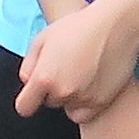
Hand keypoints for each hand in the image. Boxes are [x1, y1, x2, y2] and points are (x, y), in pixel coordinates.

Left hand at [12, 0, 138, 123]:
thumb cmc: (78, 27)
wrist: (114, 25)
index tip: (34, 93)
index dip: (28, 100)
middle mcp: (62, 91)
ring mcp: (83, 98)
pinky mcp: (101, 102)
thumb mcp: (42, 38)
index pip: (24, 107)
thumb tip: (28, 84)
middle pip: (49, 103)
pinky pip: (84, 113)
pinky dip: (84, 104)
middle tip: (66, 69)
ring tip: (81, 72)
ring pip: (67, 106)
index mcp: (43, 77)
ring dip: (70, 95)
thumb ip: (28, 65)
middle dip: (53, 90)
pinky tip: (88, 86)